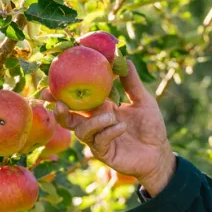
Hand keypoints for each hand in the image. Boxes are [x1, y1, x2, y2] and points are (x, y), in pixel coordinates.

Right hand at [52, 60, 175, 193]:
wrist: (159, 152)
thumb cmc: (150, 126)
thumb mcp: (143, 100)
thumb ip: (131, 82)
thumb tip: (123, 58)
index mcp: (100, 109)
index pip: (78, 100)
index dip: (63, 93)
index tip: (52, 83)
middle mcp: (95, 124)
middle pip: (69, 118)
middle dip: (60, 110)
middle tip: (57, 103)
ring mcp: (98, 139)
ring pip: (82, 131)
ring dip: (94, 121)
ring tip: (111, 115)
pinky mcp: (104, 153)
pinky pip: (99, 141)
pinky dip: (109, 132)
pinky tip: (121, 127)